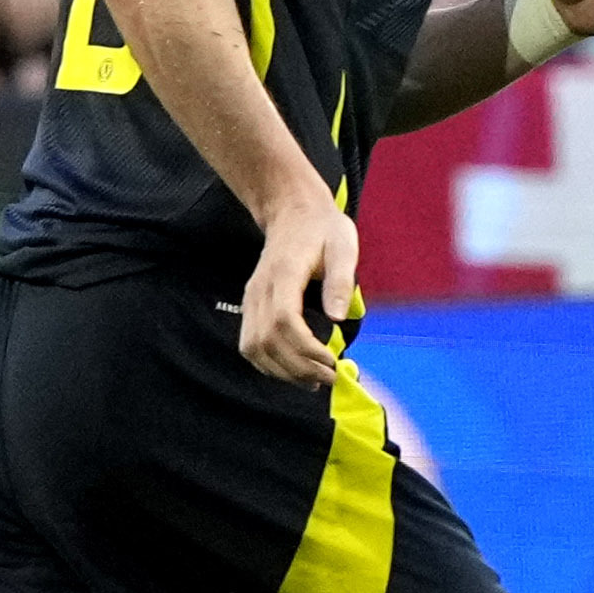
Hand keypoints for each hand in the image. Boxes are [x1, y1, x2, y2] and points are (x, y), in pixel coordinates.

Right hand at [235, 193, 360, 386]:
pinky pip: (250, 344)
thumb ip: (340, 281)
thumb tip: (337, 318)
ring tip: (312, 380)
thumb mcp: (344, 246)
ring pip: (253, 347)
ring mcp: (251, 299)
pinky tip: (294, 369)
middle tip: (329, 378)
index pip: (283, 320)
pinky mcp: (250, 306)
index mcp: (284, 274)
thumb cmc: (322, 229)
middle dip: (298, 367)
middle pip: (266, 340)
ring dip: (282, 371)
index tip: (333, 362)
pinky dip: (269, 364)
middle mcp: (260, 290)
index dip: (305, 348)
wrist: (292, 212)